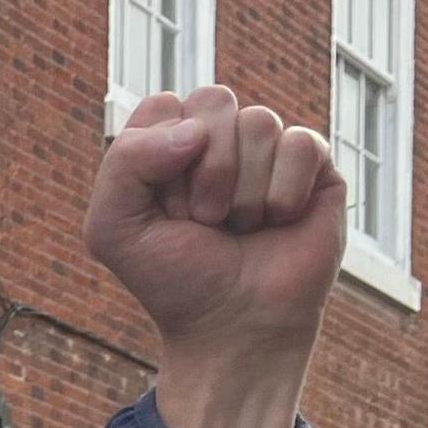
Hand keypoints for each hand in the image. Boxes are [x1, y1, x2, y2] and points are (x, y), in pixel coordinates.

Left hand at [82, 86, 342, 427]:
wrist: (234, 327)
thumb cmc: (175, 279)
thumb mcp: (113, 227)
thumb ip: (123, 162)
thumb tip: (196, 130)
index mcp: (168, 143)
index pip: (164, 105)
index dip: (160, 159)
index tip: (165, 210)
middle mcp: (219, 138)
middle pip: (214, 100)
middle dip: (205, 171)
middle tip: (205, 220)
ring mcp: (267, 150)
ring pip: (260, 121)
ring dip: (243, 192)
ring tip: (240, 228)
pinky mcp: (314, 167)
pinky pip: (301, 143)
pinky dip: (282, 194)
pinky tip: (278, 222)